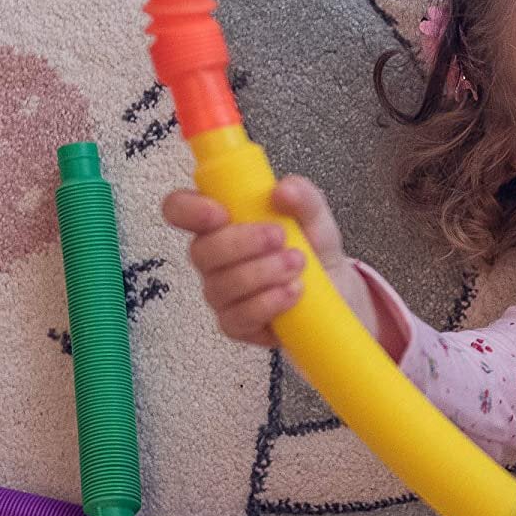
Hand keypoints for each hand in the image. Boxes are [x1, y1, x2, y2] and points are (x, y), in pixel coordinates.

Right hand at [161, 175, 377, 346]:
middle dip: (242, 243)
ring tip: (298, 264)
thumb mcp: (314, 215)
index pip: (180, 209)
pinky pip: (239, 317)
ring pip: (222, 285)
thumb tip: (283, 190)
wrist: (335, 290)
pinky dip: (269, 302)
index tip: (220, 213)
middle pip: (201, 251)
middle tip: (281, 237)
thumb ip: (302, 195)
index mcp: (221, 222)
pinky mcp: (236, 324)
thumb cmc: (312, 246)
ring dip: (262, 272)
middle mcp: (213, 258)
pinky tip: (293, 292)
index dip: (189, 210)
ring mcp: (221, 293)